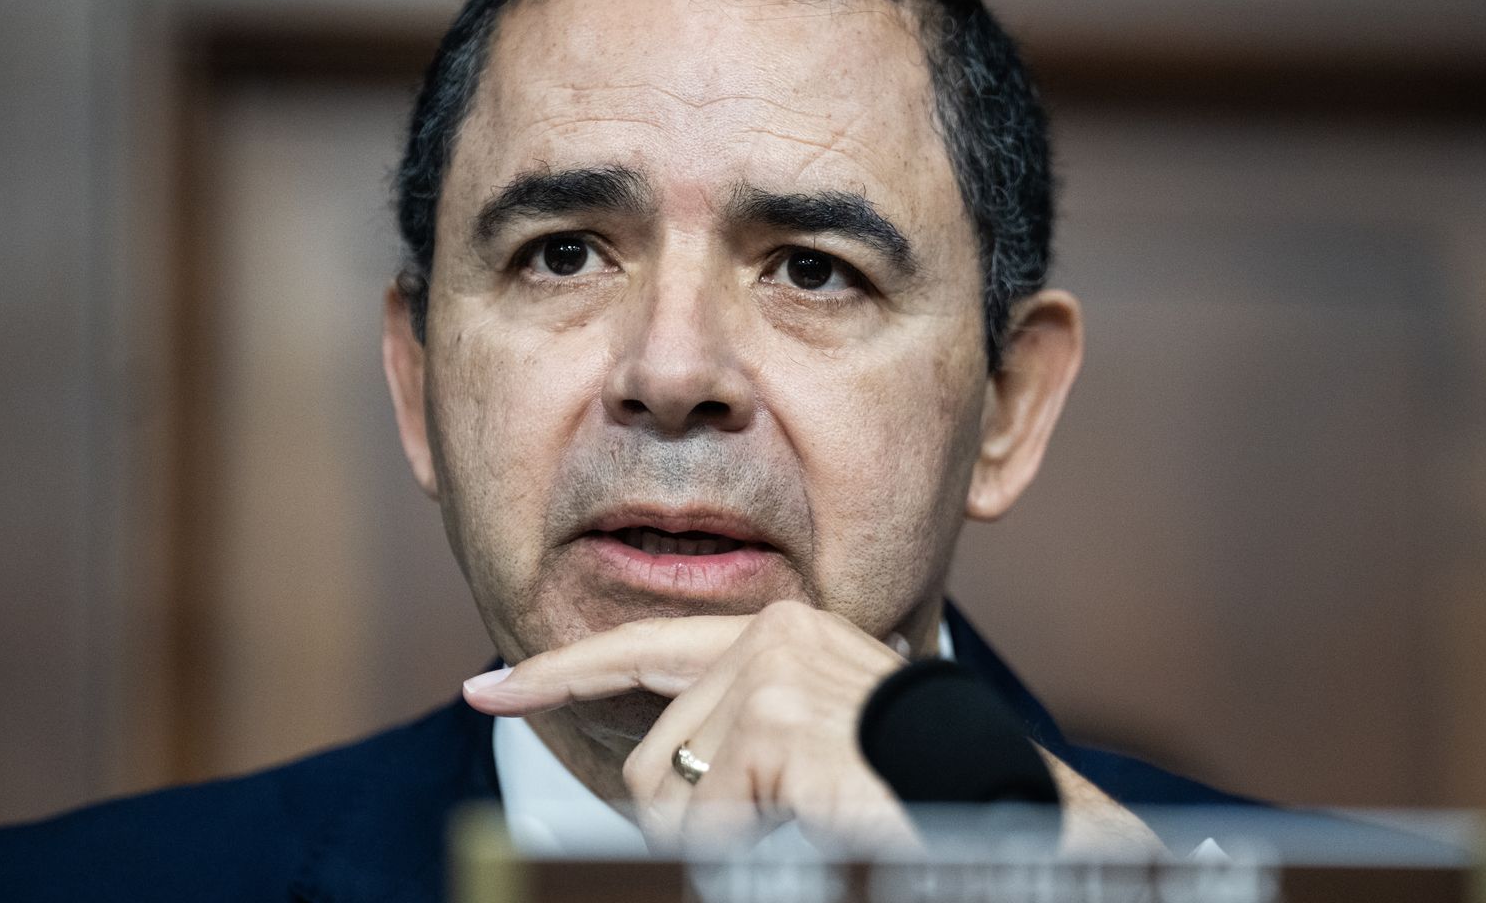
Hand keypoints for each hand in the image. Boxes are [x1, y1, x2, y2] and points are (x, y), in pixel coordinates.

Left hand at [465, 601, 912, 850]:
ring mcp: (771, 672)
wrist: (998, 804)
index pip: (644, 649)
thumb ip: (745, 735)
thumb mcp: (815, 747)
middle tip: (777, 829)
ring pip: (668, 794)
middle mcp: (770, 635)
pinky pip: (706, 820)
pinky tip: (812, 825)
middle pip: (650, 756)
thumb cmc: (911, 785)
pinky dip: (746, 849)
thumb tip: (667, 786)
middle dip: (686, 823)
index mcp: (778, 635)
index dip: (559, 672)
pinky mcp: (773, 721)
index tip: (487, 689)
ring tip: (808, 824)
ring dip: (721, 841)